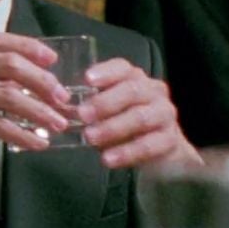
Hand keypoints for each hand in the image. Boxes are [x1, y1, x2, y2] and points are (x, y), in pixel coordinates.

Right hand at [0, 32, 69, 192]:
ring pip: (10, 97)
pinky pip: (0, 126)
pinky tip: (38, 142)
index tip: (53, 60)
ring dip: (41, 111)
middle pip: (10, 64)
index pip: (0, 40)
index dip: (31, 48)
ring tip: (58, 123)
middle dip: (43, 81)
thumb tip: (25, 78)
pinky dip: (24, 135)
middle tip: (62, 97)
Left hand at [78, 58, 201, 168]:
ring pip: (141, 117)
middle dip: (104, 103)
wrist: (159, 150)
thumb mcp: (104, 113)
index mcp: (133, 79)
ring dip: (113, 128)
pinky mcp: (170, 139)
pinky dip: (127, 152)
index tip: (87, 79)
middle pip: (131, 91)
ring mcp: (164, 114)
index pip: (122, 68)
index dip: (106, 72)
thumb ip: (85, 108)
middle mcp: (152, 91)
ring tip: (90, 138)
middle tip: (82, 115)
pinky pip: (150, 145)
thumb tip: (57, 110)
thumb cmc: (123, 123)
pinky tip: (108, 159)